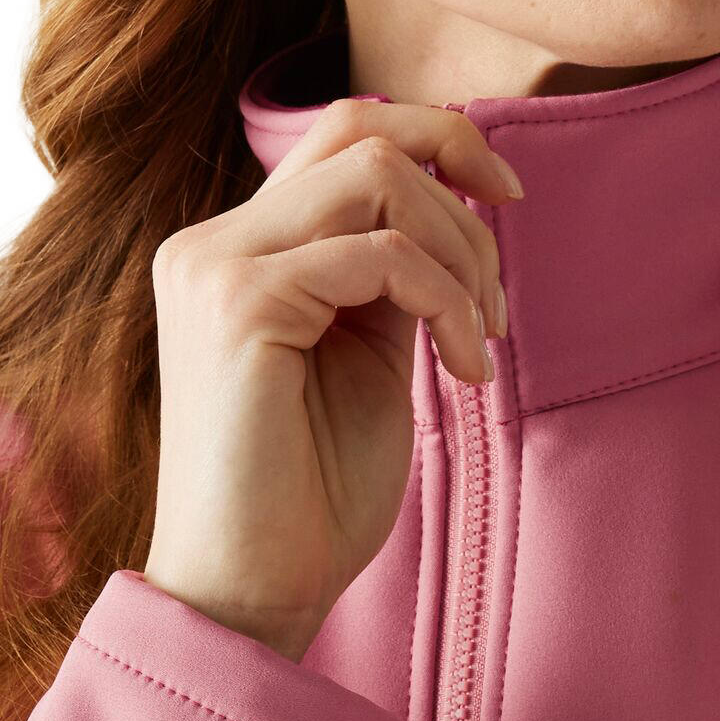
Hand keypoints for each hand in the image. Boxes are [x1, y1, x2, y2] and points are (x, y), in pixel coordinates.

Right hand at [143, 97, 522, 660]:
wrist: (252, 593)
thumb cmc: (311, 500)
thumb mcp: (368, 363)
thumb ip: (390, 283)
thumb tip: (452, 219)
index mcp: (241, 252)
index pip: (341, 134)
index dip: (439, 140)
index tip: (506, 201)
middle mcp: (213, 243)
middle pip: (358, 128)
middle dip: (461, 184)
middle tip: (501, 294)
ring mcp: (215, 265)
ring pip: (375, 175)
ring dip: (461, 254)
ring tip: (482, 343)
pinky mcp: (238, 303)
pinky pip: (380, 255)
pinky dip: (448, 304)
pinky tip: (464, 373)